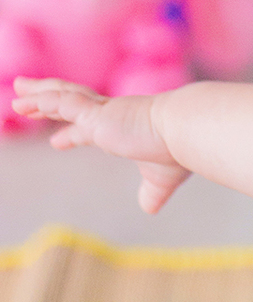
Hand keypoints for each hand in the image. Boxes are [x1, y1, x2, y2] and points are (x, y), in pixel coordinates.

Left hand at [11, 79, 191, 214]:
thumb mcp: (161, 179)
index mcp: (122, 128)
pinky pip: (63, 103)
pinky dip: (43, 100)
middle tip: (24, 99)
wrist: (187, 133)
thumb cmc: (178, 152)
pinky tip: (25, 100)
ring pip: (62, 97)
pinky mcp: (97, 114)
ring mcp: (102, 112)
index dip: (71, 133)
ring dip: (37, 95)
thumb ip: (152, 193)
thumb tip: (149, 210)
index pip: (89, 128)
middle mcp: (109, 116)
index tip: (56, 140)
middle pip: (70, 103)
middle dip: (46, 101)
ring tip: (16, 91)